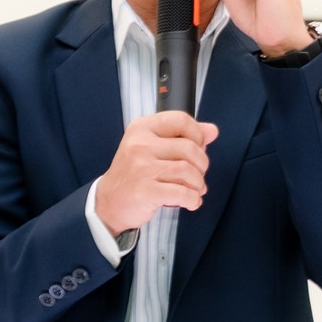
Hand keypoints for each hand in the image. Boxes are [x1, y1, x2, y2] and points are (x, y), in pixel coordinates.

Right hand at [94, 111, 218, 233]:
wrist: (109, 202)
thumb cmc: (135, 174)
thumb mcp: (154, 148)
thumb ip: (183, 136)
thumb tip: (212, 130)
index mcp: (142, 129)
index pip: (181, 120)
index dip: (197, 134)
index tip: (199, 147)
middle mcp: (140, 145)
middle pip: (190, 148)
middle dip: (201, 164)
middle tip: (197, 175)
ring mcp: (141, 168)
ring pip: (188, 171)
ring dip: (198, 184)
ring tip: (194, 190)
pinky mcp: (145, 191)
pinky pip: (183, 193)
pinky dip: (193, 199)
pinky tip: (190, 202)